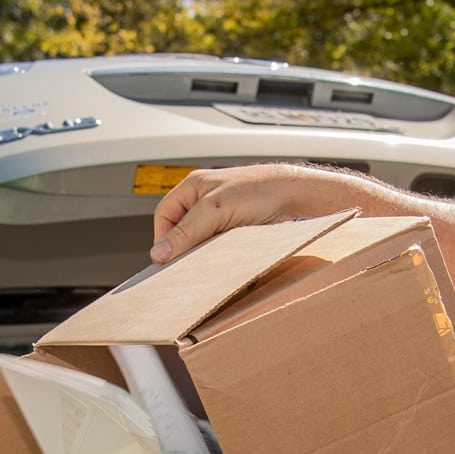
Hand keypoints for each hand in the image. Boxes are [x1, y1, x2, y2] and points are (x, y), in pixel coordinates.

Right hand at [149, 163, 386, 264]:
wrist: (295, 196)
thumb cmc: (259, 191)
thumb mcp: (215, 211)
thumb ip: (186, 231)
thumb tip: (160, 252)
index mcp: (193, 187)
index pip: (164, 216)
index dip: (163, 238)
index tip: (168, 260)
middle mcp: (204, 199)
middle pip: (182, 230)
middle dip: (185, 248)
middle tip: (188, 266)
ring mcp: (221, 215)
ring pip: (200, 241)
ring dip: (204, 254)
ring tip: (210, 263)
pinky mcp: (236, 228)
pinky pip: (219, 246)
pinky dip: (220, 256)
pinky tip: (226, 261)